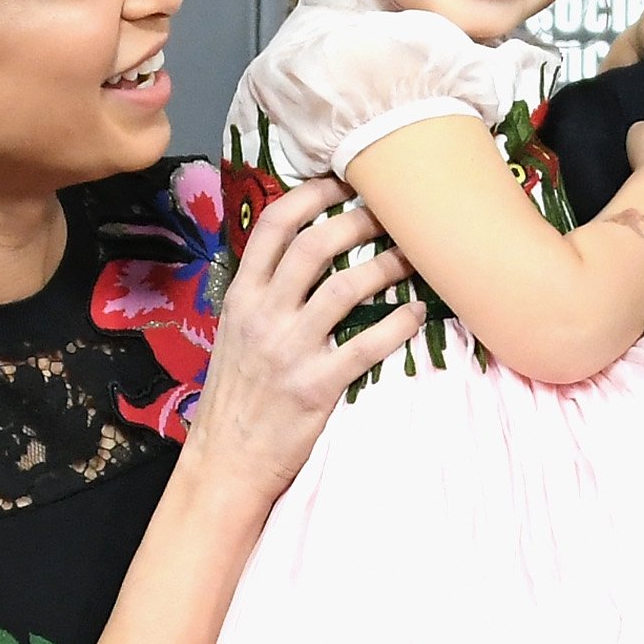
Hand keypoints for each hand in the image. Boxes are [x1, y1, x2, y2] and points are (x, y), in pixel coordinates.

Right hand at [185, 179, 423, 508]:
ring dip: (386, 266)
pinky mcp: (316, 386)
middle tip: (393, 214)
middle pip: (316, 246)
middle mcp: (263, 315)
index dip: (313, 196)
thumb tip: (301, 253)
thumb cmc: (236, 395)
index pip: (276, 227)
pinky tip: (417, 315)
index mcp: (242, 296)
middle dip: (359, 221)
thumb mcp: (234, 333)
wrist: (226, 461)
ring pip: (345, 288)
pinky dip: (398, 326)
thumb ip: (262, 293)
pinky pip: (366, 346)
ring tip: (413, 257)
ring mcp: (289, 350)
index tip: (344, 182)